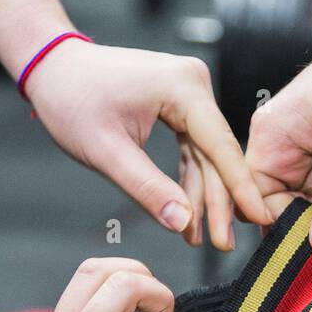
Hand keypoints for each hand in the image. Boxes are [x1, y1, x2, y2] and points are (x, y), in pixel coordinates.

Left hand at [24, 41, 271, 250]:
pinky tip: (186, 212)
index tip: (259, 219)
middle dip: (219, 201)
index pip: (221, 146)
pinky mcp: (179, 102)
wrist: (52, 67)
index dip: (240, 188)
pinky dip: (189, 179)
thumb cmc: (71, 99)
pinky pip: (193, 147)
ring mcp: (188, 91)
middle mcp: (193, 83)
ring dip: (203, 196)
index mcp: (183, 87)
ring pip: (206, 154)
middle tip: (223, 244)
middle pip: (217, 154)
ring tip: (200, 237)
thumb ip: (148, 188)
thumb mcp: (107, 152)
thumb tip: (182, 222)